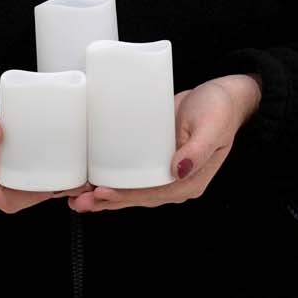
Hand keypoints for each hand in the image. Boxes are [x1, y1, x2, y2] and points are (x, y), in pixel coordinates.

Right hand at [0, 75, 92, 213]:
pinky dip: (43, 169)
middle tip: (78, 180)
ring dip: (50, 183)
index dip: (33, 197)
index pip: (6, 199)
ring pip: (25, 186)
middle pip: (21, 198)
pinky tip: (61, 160)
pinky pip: (23, 170)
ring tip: (78, 173)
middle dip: (49, 192)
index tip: (55, 185)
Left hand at [68, 74, 262, 212]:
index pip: (153, 194)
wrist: (221, 96)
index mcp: (190, 180)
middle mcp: (176, 182)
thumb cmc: (219, 108)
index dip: (126, 196)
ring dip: (104, 196)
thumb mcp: (212, 126)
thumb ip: (198, 149)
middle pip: (137, 197)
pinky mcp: (155, 159)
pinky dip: (111, 180)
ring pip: (131, 189)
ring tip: (76, 198)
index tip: (102, 193)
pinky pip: (132, 175)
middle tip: (77, 201)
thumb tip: (179, 169)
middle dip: (107, 201)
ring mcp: (165, 172)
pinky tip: (91, 181)